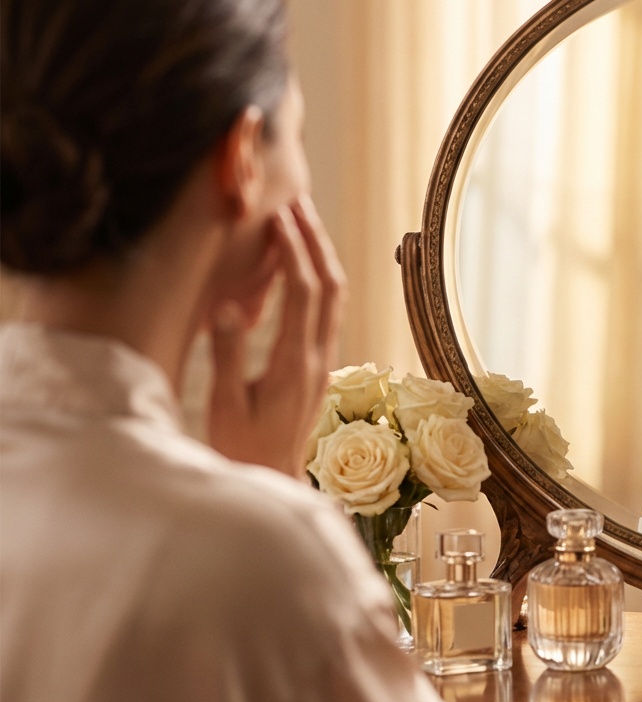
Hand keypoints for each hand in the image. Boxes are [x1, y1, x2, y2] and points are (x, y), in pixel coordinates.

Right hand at [207, 197, 346, 476]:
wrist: (272, 479)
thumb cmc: (243, 448)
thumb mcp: (225, 405)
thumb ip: (228, 355)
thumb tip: (229, 308)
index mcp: (294, 363)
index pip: (302, 293)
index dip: (293, 250)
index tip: (279, 216)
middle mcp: (318, 357)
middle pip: (329, 285)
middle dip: (315, 239)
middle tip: (298, 200)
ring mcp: (324, 360)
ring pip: (335, 296)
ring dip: (321, 254)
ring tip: (303, 219)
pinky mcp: (319, 364)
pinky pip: (328, 310)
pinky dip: (318, 276)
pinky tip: (302, 262)